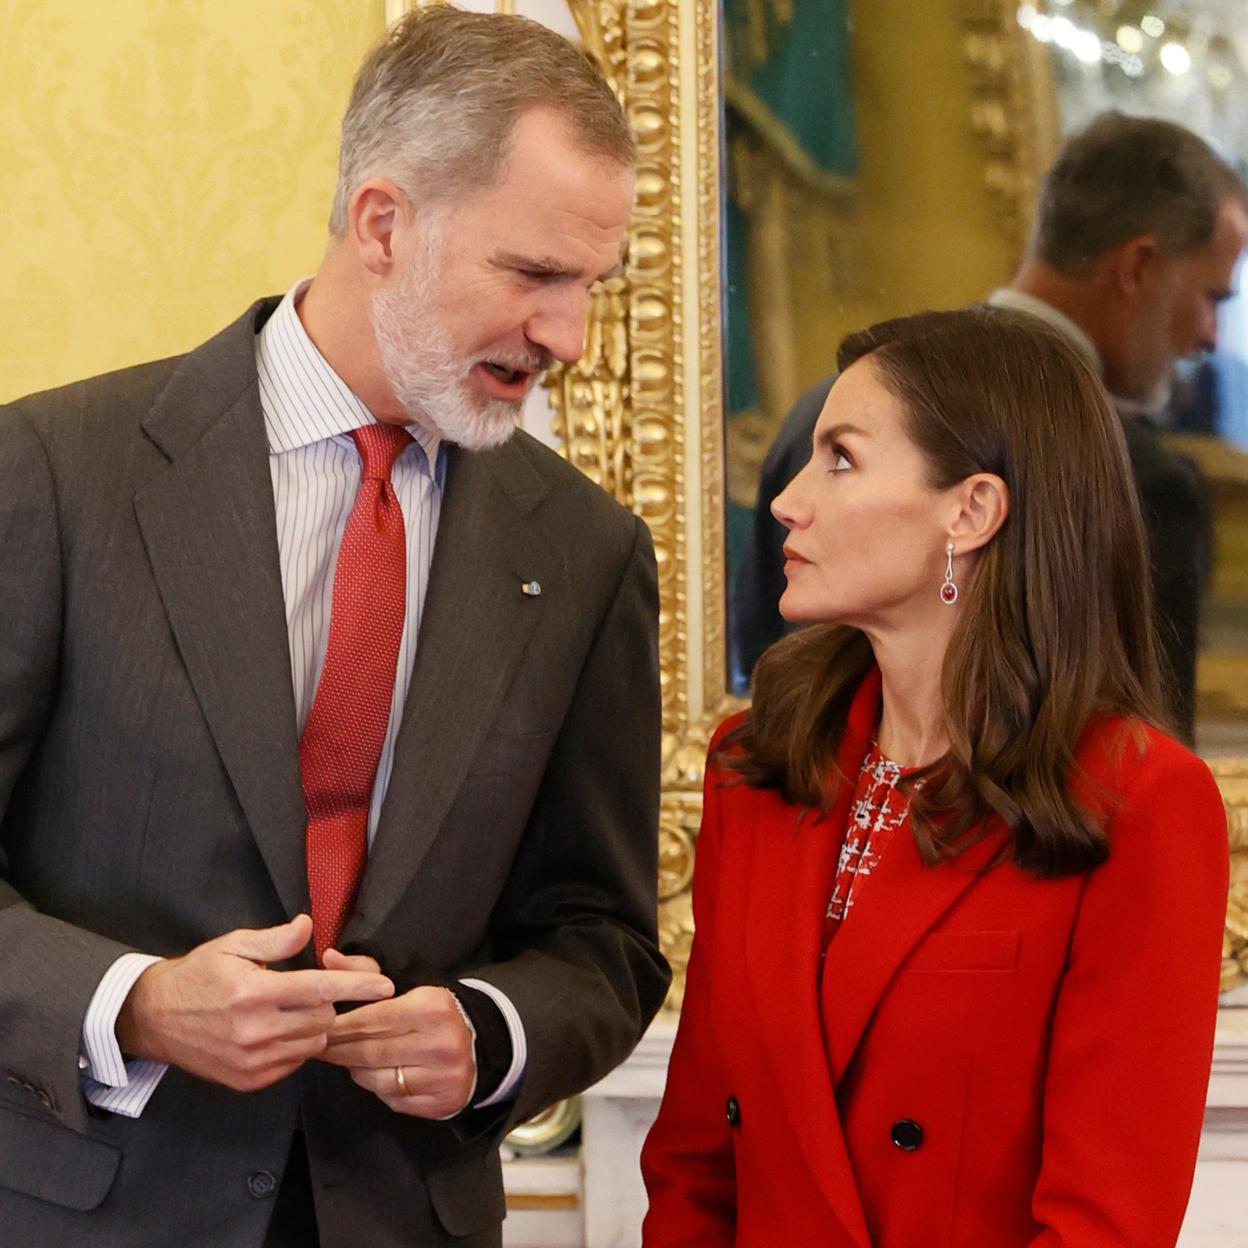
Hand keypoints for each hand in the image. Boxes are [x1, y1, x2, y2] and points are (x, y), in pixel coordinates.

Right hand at [115, 914, 393, 1091]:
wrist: (154, 1017)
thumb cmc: (198, 974)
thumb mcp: (234, 945)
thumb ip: (276, 940)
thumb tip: (308, 926)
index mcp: (255, 993)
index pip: (322, 989)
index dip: (358, 986)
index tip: (386, 986)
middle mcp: (256, 1031)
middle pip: (323, 1019)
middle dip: (326, 1002)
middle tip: (306, 990)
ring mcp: (252, 1061)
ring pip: (313, 1044)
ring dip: (313, 1025)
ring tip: (288, 1009)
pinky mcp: (248, 1080)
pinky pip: (294, 1063)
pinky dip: (296, 1046)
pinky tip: (276, 1030)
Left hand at [320, 985, 475, 1118]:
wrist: (480, 1042)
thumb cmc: (434, 1010)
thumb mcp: (407, 981)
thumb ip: (366, 970)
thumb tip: (330, 958)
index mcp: (431, 1007)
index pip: (372, 1019)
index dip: (340, 1025)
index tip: (320, 1027)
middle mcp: (440, 1043)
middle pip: (371, 1052)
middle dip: (340, 1050)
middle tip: (320, 1047)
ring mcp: (443, 1077)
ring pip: (378, 1080)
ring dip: (355, 1070)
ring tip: (346, 1059)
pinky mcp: (442, 1103)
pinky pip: (394, 1100)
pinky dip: (377, 1088)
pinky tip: (372, 1075)